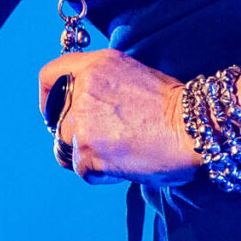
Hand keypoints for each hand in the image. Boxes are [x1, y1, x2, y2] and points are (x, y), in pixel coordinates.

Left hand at [38, 48, 202, 186]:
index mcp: (95, 66)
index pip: (50, 75)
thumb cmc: (174, 107)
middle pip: (58, 119)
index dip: (48, 96)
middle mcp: (83, 89)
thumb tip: (87, 109)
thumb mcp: (133, 75)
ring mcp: (82, 121)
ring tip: (122, 153)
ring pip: (68, 147)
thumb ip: (102, 85)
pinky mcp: (87, 151)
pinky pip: (82, 170)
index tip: (54, 110)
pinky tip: (125, 165)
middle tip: (106, 143)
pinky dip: (101, 174)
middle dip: (76, 135)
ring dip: (90, 155)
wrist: (192, 129)